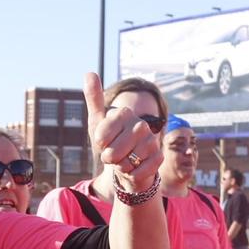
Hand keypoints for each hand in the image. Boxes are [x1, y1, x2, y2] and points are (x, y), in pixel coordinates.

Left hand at [84, 73, 161, 192]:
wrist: (128, 162)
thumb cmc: (111, 141)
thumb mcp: (98, 122)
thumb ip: (94, 99)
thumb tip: (89, 73)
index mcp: (124, 113)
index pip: (101, 136)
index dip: (99, 145)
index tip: (104, 141)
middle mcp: (140, 124)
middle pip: (112, 152)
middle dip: (109, 158)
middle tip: (113, 154)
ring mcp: (151, 141)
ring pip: (125, 163)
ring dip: (120, 167)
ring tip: (124, 160)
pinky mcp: (158, 157)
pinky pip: (138, 173)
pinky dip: (131, 175)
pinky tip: (134, 168)